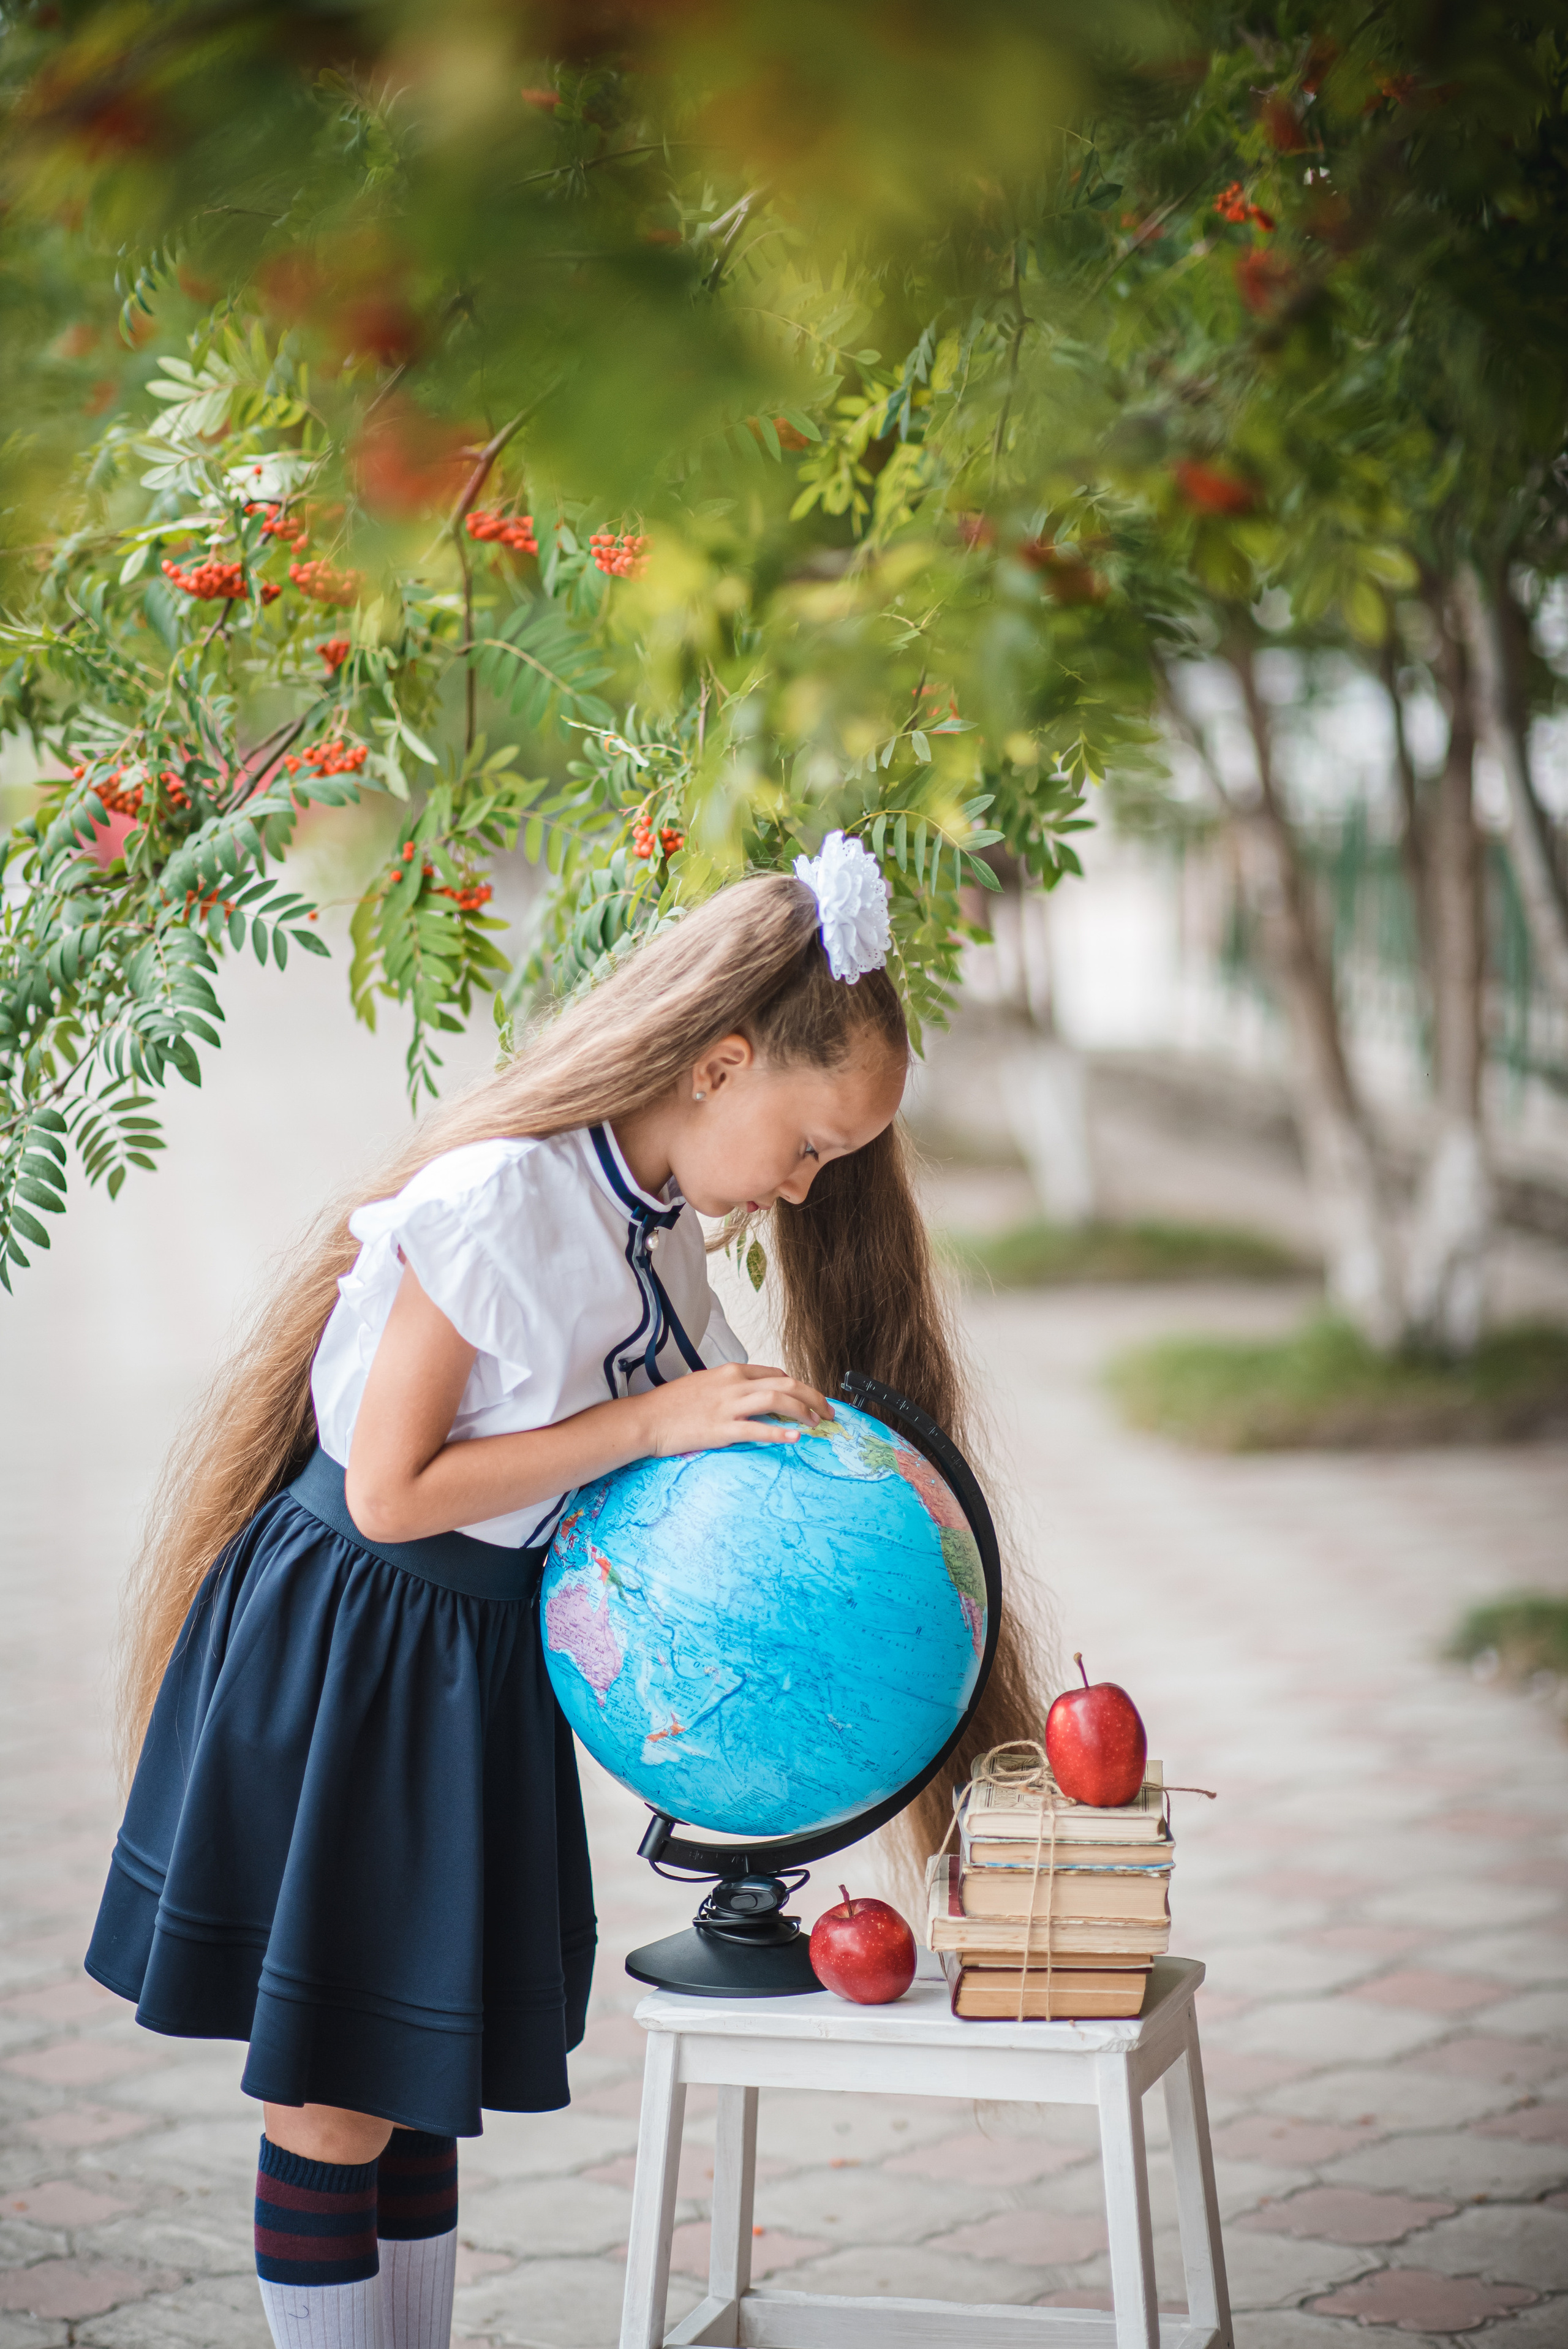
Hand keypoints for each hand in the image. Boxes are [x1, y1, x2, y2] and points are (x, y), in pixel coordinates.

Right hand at [639, 1362, 834, 1457]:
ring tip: (817, 1424)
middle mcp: (733, 1384)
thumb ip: (729, 1388)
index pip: (775, 1373)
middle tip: (828, 1411)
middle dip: (812, 1397)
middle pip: (785, 1383)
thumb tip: (749, 1398)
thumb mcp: (704, 1385)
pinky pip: (758, 1429)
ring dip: (803, 1411)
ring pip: (778, 1400)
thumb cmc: (671, 1405)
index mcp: (730, 1371)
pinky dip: (779, 1432)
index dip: (798, 1386)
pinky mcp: (722, 1428)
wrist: (646, 1419)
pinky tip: (794, 1437)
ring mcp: (728, 1405)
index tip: (810, 1398)